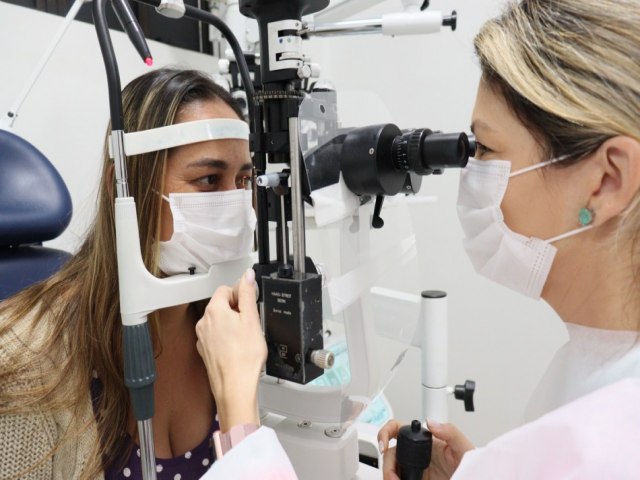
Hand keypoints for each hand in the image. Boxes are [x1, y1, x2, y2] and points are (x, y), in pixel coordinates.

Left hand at [195, 268, 266, 431]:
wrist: (235, 387)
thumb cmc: (243, 358)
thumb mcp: (252, 319)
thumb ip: (248, 294)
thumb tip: (247, 276)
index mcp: (213, 311)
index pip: (225, 289)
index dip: (240, 293)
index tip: (250, 302)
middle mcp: (203, 323)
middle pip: (221, 305)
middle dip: (237, 309)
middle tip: (251, 321)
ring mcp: (202, 338)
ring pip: (219, 321)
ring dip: (232, 324)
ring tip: (246, 337)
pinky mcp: (206, 351)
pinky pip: (216, 336)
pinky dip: (227, 338)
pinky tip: (239, 347)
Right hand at [378, 419, 474, 479]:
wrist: (473, 478)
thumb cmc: (472, 466)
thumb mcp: (464, 447)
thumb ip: (450, 431)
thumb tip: (430, 422)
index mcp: (425, 441)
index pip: (398, 430)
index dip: (385, 433)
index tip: (384, 445)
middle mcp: (417, 454)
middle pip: (391, 454)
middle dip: (387, 465)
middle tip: (391, 476)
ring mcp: (415, 470)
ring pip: (392, 469)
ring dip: (389, 475)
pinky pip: (399, 479)